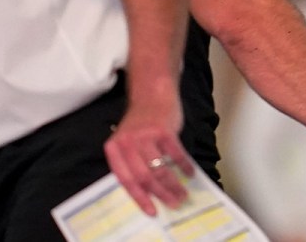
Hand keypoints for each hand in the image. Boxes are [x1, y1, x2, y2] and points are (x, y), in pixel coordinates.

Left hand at [103, 93, 193, 215]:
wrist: (152, 94)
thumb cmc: (142, 122)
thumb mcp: (127, 142)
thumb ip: (132, 162)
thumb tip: (149, 190)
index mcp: (114, 149)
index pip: (125, 179)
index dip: (139, 198)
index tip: (151, 210)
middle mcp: (127, 143)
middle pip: (144, 177)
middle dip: (160, 194)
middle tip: (174, 203)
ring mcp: (145, 136)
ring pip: (160, 169)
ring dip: (173, 185)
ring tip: (183, 194)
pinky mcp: (163, 130)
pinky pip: (175, 154)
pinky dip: (184, 166)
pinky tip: (190, 173)